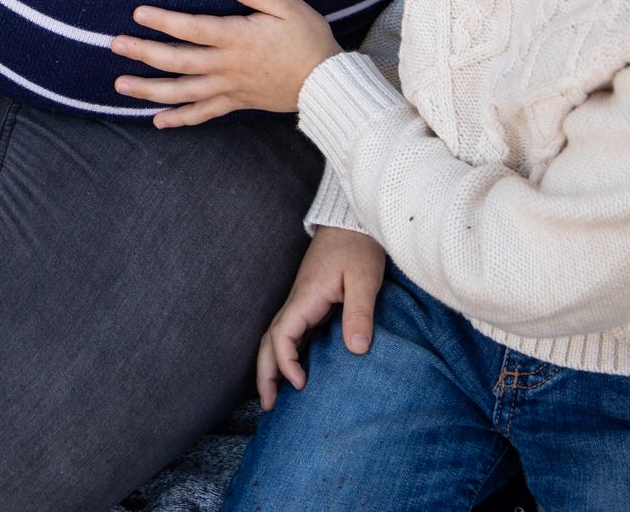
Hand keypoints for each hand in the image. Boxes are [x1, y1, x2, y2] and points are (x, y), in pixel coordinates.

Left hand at [111, 0, 339, 126]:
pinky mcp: (236, 103)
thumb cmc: (309, 39)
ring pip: (183, 91)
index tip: (138, 13)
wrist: (328, 84)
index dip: (164, 21)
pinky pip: (203, 114)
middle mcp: (227, 66)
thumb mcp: (287, 6)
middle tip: (115, 46)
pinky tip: (158, 121)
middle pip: (178, 61)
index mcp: (237, 38)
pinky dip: (180, 119)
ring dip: (150, 89)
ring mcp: (229, 88)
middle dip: (144, 53)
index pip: (193, 29)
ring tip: (120, 86)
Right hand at [256, 227, 386, 408]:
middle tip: (268, 407)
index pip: (282, 335)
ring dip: (271, 366)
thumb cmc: (357, 247)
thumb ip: (359, 313)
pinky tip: (293, 371)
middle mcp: (297, 302)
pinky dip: (284, 355)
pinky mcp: (310, 303)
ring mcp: (301, 302)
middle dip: (265, 374)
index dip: (285, 362)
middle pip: (269, 341)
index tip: (301, 383)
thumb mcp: (364, 278)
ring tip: (274, 396)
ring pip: (275, 338)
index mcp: (306, 298)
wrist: (351, 222)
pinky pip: (289, 333)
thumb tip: (356, 350)